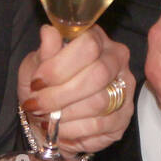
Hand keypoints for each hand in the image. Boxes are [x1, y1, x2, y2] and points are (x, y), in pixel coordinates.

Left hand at [18, 25, 133, 154]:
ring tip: (45, 117)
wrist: (50, 118)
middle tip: (37, 104)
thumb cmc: (45, 86)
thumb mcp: (36, 66)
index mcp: (96, 38)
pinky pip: (99, 125)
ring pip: (99, 101)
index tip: (37, 81)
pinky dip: (73, 129)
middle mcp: (116, 59)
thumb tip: (48, 31)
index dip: (60, 65)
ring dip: (65, 114)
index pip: (88, 45)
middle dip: (61, 94)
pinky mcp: (123, 116)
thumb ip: (44, 52)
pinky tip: (58, 129)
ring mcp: (125, 88)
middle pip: (98, 73)